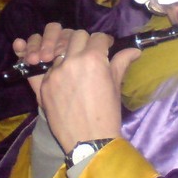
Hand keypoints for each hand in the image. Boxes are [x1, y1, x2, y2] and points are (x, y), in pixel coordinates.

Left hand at [13, 22, 140, 152]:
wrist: (89, 141)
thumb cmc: (107, 114)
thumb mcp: (115, 85)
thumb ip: (121, 62)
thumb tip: (134, 50)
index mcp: (93, 59)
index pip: (98, 37)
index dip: (103, 42)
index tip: (105, 48)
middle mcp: (71, 61)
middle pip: (77, 36)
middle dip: (85, 43)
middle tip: (89, 55)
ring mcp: (54, 73)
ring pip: (60, 50)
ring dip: (68, 54)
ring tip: (75, 68)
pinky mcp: (42, 85)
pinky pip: (47, 68)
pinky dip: (56, 70)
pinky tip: (62, 79)